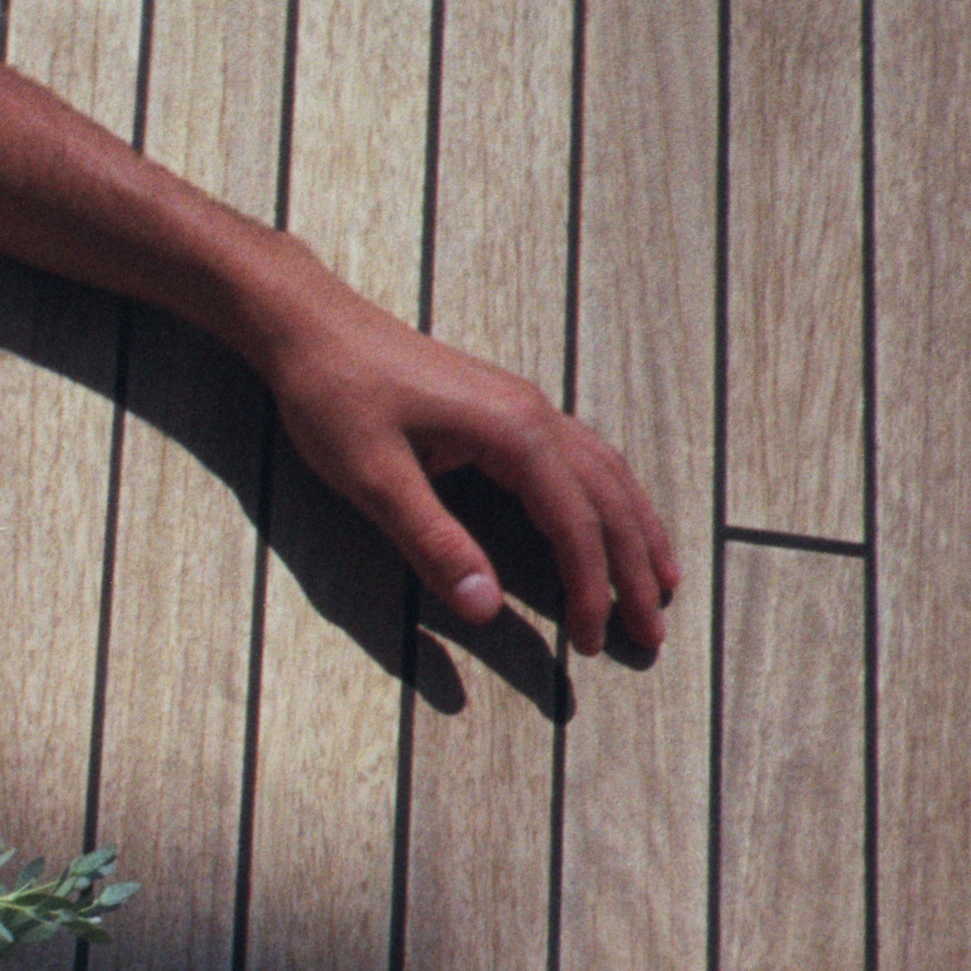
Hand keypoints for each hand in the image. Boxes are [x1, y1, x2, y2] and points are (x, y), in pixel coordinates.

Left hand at [255, 276, 679, 659]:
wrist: (311, 326)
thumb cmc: (334, 396)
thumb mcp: (373, 479)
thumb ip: (432, 543)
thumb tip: (484, 609)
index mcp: (514, 432)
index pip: (575, 524)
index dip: (590, 588)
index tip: (594, 643)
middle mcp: (535, 414)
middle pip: (608, 499)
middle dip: (634, 569)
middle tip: (652, 634)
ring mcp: (524, 406)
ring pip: (605, 473)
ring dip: (636, 531)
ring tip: (660, 583)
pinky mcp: (504, 407)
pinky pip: (580, 457)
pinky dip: (608, 498)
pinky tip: (612, 520)